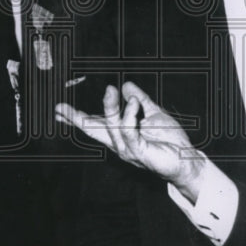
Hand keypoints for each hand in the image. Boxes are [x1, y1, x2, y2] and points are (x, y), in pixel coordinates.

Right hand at [56, 81, 206, 203]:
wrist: (187, 160)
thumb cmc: (170, 140)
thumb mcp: (153, 114)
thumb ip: (140, 100)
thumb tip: (126, 85)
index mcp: (120, 135)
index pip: (95, 124)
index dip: (76, 117)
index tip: (58, 109)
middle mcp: (120, 144)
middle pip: (94, 130)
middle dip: (76, 119)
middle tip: (61, 107)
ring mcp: (128, 150)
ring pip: (112, 128)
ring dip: (110, 108)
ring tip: (111, 90)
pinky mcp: (140, 153)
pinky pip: (130, 134)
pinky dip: (129, 117)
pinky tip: (133, 103)